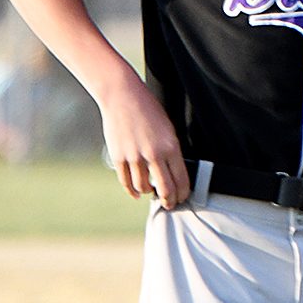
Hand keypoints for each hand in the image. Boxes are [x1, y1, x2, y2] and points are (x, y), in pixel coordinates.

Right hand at [99, 74, 188, 207]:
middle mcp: (154, 154)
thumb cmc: (149, 111)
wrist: (123, 97)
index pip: (181, 178)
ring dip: (149, 193)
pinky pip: (126, 182)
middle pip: (165, 188)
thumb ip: (170, 151)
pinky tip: (136, 193)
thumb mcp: (168, 129)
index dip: (183, 193)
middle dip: (170, 200)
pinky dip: (132, 190)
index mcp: (171, 146)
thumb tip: (172, 172)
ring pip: (144, 187)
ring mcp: (135, 157)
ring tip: (153, 193)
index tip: (183, 198)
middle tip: (171, 205)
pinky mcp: (119, 157)